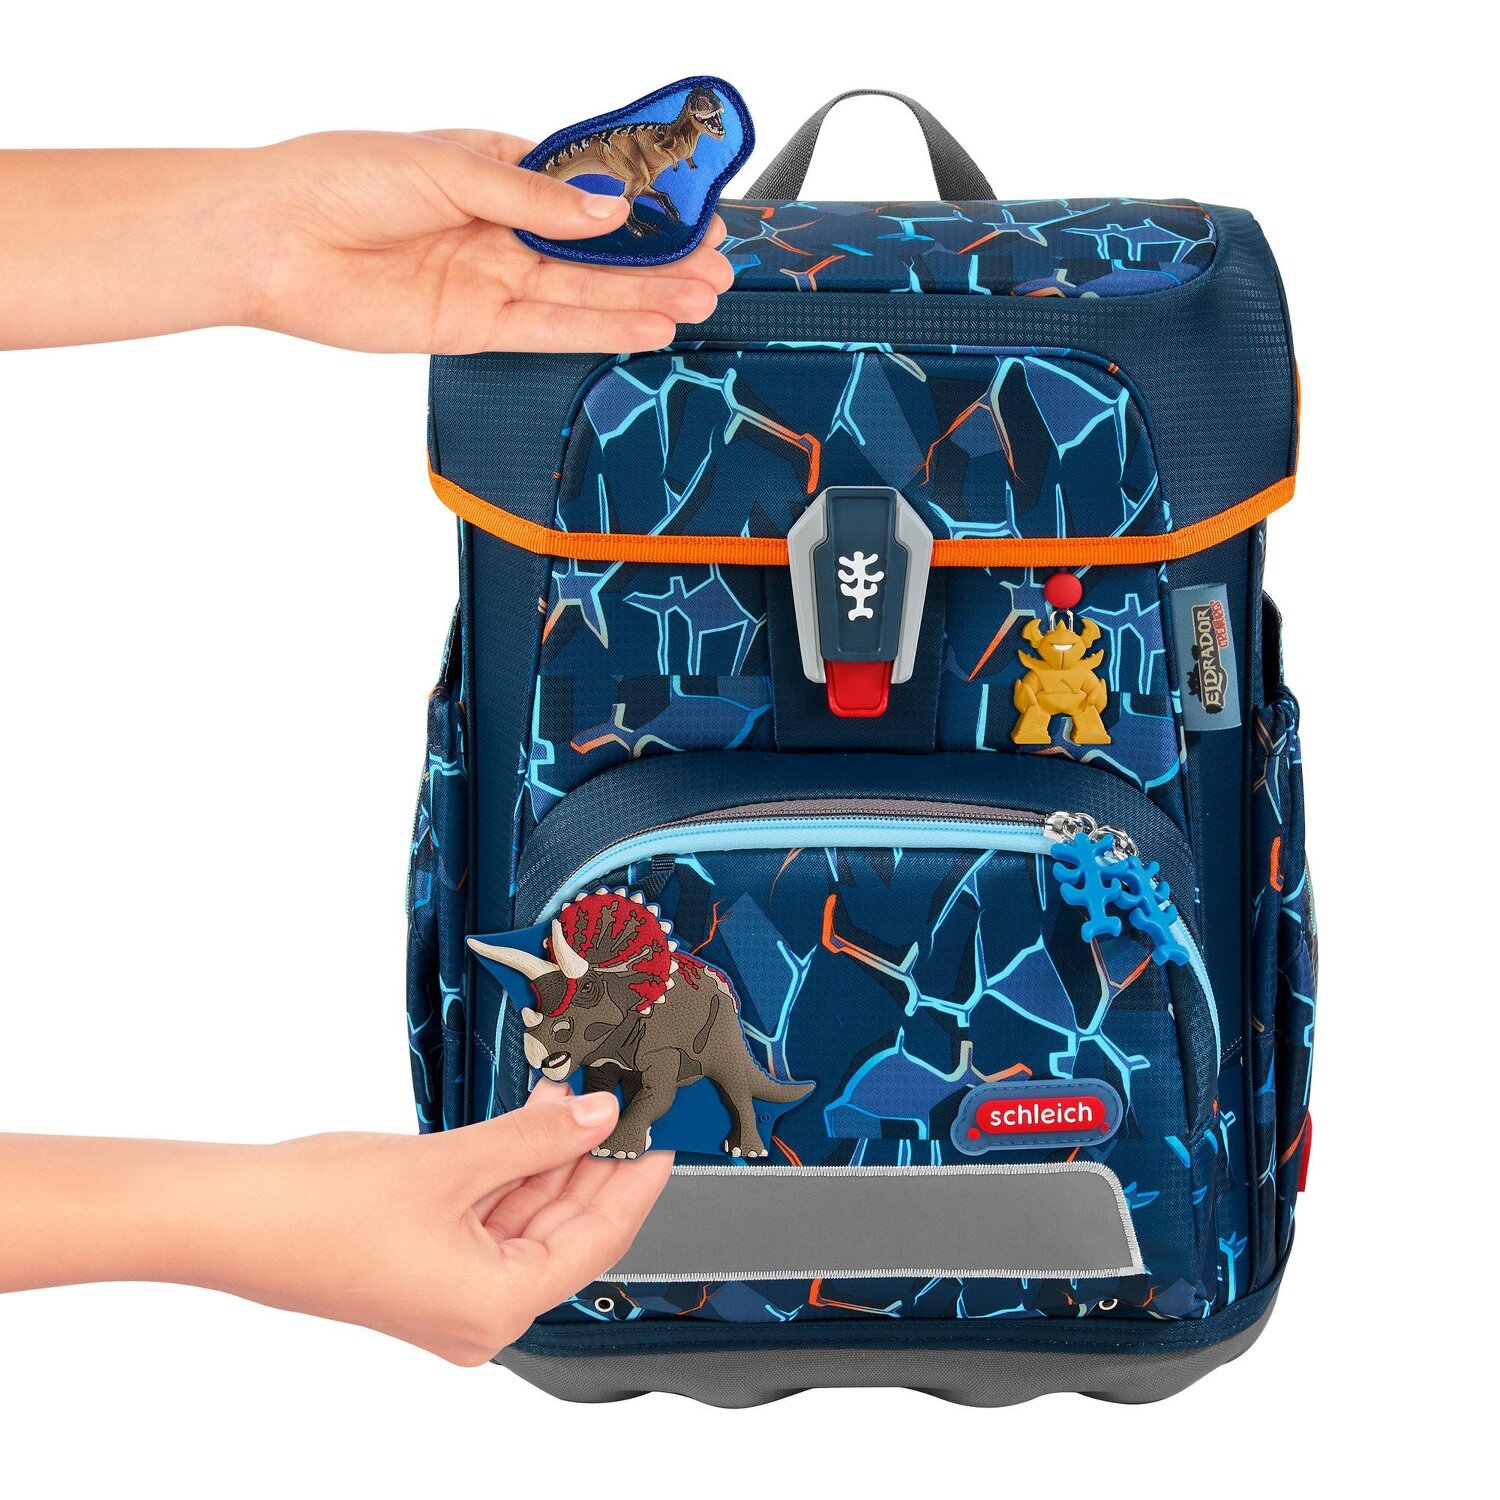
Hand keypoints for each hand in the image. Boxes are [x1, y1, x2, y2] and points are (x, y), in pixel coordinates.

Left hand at [0, 134, 733, 352]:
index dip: (642, 199)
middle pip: (597, 247)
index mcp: (494, 168)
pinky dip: (600, 328)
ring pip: (584, 291)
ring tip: (702, 297)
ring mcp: (491, 279)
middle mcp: (499, 226)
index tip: (693, 204)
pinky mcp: (476, 327)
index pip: (587, 186)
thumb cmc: (337, 181)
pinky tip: (648, 326)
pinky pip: (551, 329)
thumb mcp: (445, 167)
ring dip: (644, 296)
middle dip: (658, 255)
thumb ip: (531, 198)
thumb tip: (608, 212)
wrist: (272, 242)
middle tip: (716, 263)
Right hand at [0, 1084, 673, 1364]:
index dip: (634, 1184)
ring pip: (526, 1220)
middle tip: (616, 1102)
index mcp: (495, 1307)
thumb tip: (597, 1116)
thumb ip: (536, 1138)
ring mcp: (448, 1294)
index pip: (597, 1242)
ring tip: (570, 1097)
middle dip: (588, 1161)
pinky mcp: (423, 1268)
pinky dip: (509, 1171)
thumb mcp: (454, 1163)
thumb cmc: (325, 1209)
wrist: (235, 1216)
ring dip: (547, 1158)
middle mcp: (477, 1313)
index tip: (661, 1141)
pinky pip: (488, 1218)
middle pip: (563, 1231)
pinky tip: (526, 1123)